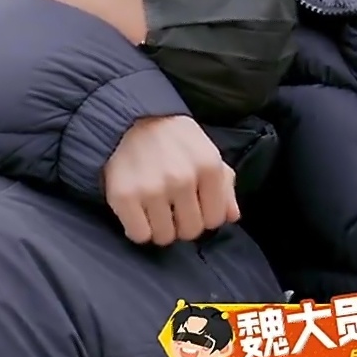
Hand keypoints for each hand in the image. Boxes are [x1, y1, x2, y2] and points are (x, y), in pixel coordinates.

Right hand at [103, 116, 238, 244]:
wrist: (133, 120)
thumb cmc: (176, 140)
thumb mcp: (208, 153)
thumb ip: (224, 185)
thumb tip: (232, 216)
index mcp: (208, 167)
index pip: (215, 219)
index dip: (205, 216)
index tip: (195, 205)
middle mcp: (182, 179)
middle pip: (191, 231)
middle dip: (183, 223)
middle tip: (173, 207)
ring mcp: (152, 189)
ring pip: (165, 237)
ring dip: (161, 228)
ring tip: (156, 209)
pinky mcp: (123, 196)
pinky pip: (139, 235)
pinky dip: (139, 229)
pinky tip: (139, 212)